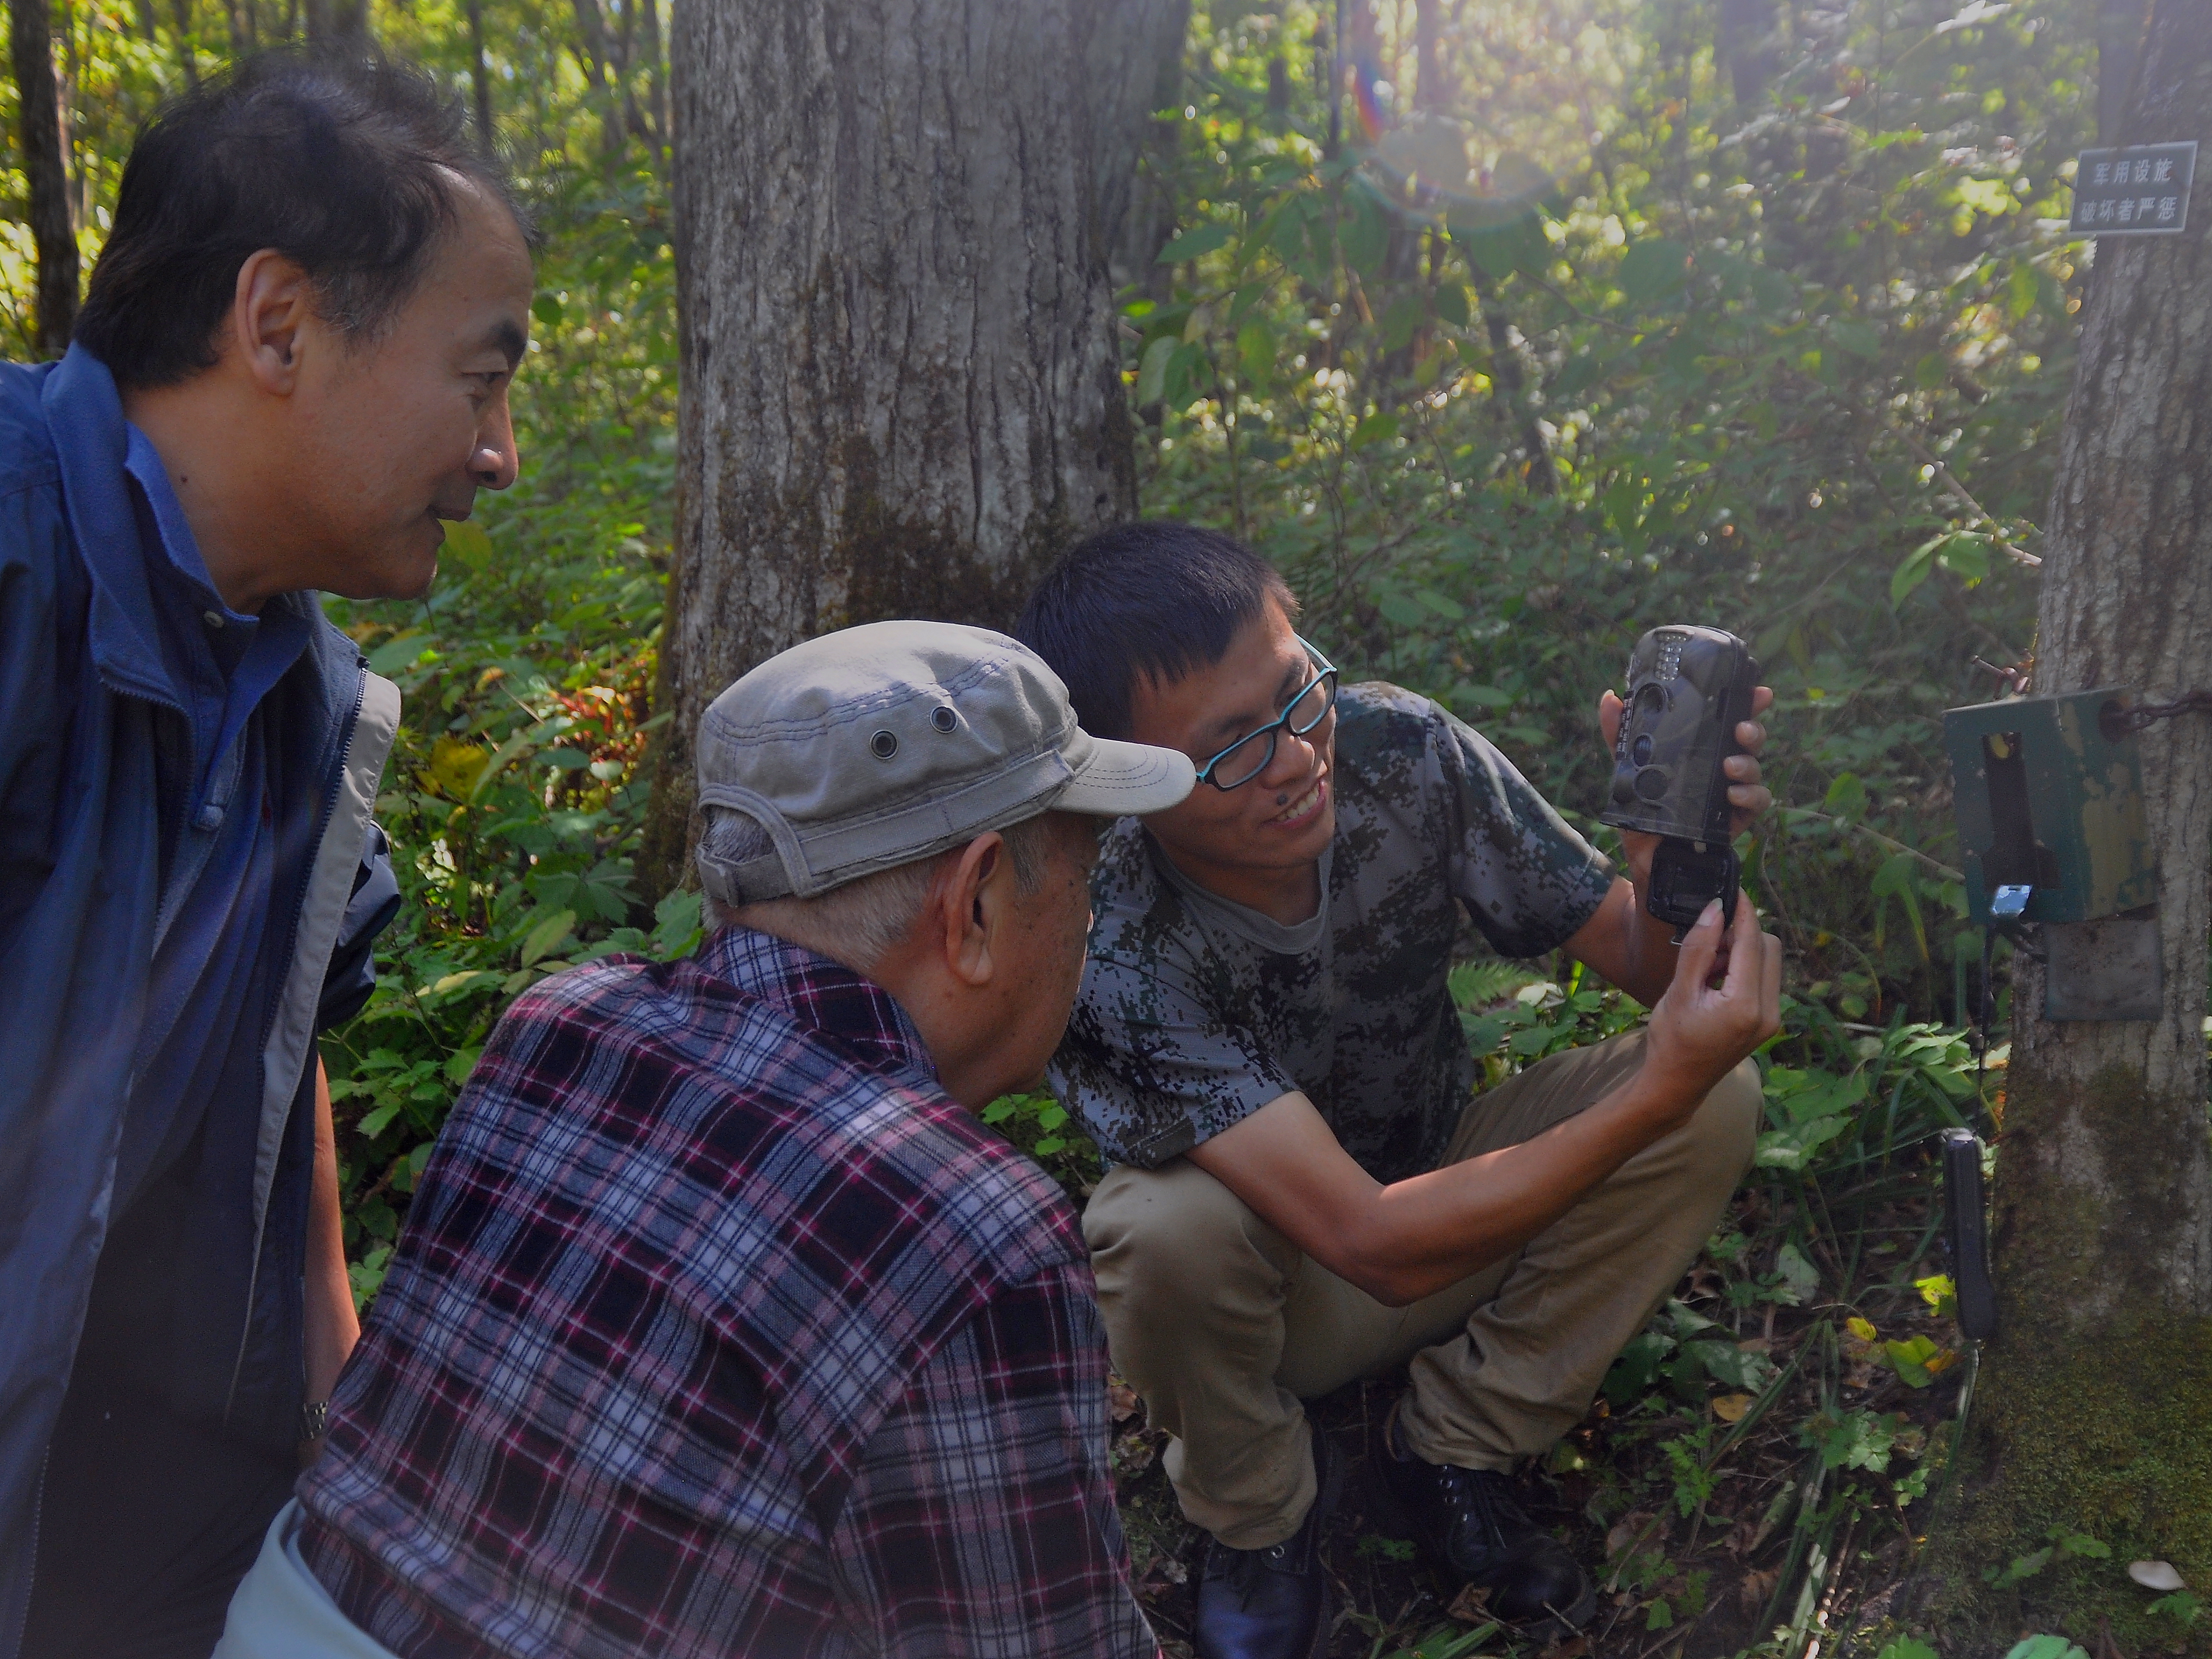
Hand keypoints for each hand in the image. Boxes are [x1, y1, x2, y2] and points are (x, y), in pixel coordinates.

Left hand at [1598, 684, 1775, 843]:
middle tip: (1741, 728)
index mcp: (1702, 747)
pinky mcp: (1736, 816)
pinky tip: (1733, 794)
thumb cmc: (1641, 807)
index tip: (1758, 692)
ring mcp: (1731, 789)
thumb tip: (1609, 698)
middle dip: (1752, 729)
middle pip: (1749, 740)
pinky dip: (1750, 796)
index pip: (1729, 719)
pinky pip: (1757, 802)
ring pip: (1754, 768)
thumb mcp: (1626, 767)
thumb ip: (1618, 734)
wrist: (1643, 853)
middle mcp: (1721, 764)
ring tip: (1729, 766)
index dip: (1747, 703)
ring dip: (1747, 764)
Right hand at [1639, 896, 1780, 1122]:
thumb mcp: (1679, 991)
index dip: (1743, 912)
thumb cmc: (1670, 1040)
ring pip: (1770, 962)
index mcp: (1745, 1005)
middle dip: (1743, 934)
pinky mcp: (1768, 1022)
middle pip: (1770, 947)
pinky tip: (1716, 979)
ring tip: (1708, 965)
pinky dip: (1745, 969)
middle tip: (1709, 938)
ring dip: (1744, 952)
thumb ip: (1699, 948)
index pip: (1753, 942)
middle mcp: (1768, 1012)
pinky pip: (1765, 980)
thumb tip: (1715, 910)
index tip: (1732, 889)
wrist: (1676, 1084)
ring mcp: (1772, 1019)